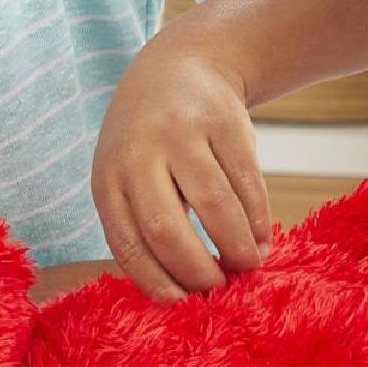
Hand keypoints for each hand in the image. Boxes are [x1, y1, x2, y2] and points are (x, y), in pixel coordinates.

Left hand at [92, 42, 271, 301]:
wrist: (182, 62)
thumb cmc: (151, 140)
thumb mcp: (127, 172)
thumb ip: (143, 221)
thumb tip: (180, 291)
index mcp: (107, 176)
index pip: (126, 241)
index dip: (155, 279)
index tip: (181, 304)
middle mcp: (138, 152)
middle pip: (165, 228)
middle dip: (197, 269)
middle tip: (219, 287)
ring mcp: (182, 132)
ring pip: (214, 205)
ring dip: (235, 245)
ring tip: (248, 264)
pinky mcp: (224, 120)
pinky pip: (246, 180)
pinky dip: (257, 217)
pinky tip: (260, 237)